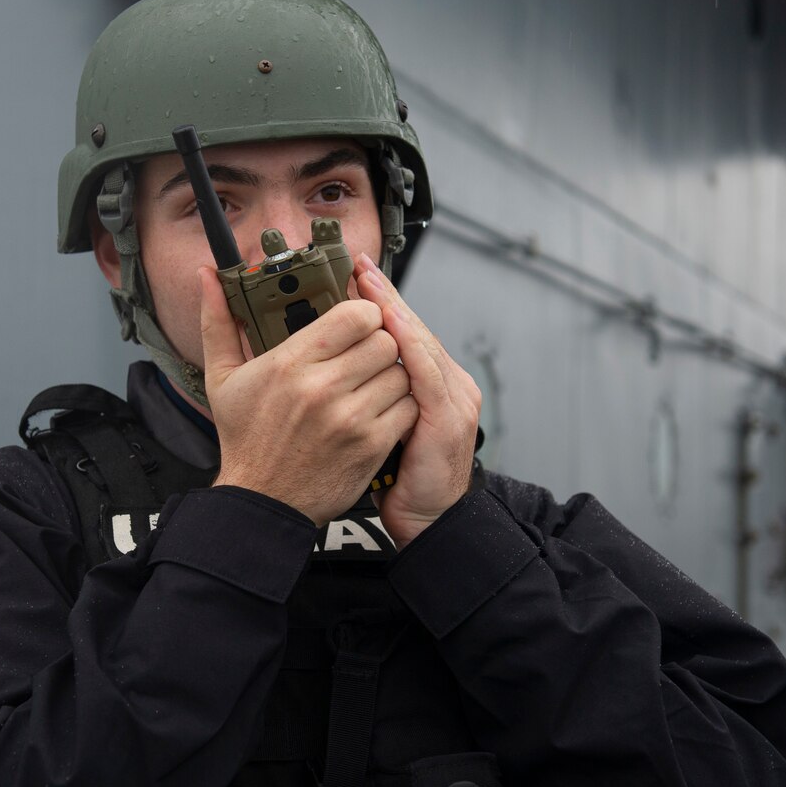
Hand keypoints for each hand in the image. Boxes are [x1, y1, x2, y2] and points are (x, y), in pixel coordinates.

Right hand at [199, 265, 418, 526]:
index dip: (363, 314)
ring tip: (372, 382)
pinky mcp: (371, 445)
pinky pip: (407, 407)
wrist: (262, 502)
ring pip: (400, 371)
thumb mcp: (222, 377)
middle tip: (366, 354)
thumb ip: (218, 321)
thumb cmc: (245, 438)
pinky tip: (379, 410)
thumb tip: (207, 275)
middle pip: (384, 339)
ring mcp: (350, 418)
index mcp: (290, 363)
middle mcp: (322, 388)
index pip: (356, 314)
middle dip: (379, 342)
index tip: (356, 324)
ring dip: (391, 374)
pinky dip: (400, 406)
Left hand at [354, 254, 481, 549]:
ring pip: (420, 342)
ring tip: (368, 282)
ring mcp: (452, 398)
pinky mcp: (447, 417)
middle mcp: (446, 382)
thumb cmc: (400, 478)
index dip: (380, 299)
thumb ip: (369, 391)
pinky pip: (426, 374)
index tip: (354, 272)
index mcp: (430, 382)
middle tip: (357, 265)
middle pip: (412, 328)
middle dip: (383, 295)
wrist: (428, 521)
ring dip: (393, 310)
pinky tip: (390, 325)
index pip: (403, 330)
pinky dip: (408, 346)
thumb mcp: (382, 426)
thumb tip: (334, 362)